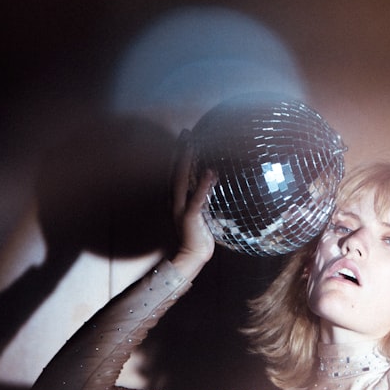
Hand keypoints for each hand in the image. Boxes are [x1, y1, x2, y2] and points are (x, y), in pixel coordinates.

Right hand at [170, 129, 215, 279]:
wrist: (193, 256)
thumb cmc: (200, 236)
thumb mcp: (203, 213)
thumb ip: (204, 198)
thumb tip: (214, 183)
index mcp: (178, 199)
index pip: (177, 172)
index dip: (179, 154)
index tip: (185, 138)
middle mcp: (176, 201)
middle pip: (175, 170)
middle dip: (179, 151)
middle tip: (186, 133)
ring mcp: (180, 208)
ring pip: (180, 180)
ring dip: (186, 161)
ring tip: (192, 145)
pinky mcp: (190, 217)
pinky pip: (196, 198)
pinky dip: (203, 185)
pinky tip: (210, 172)